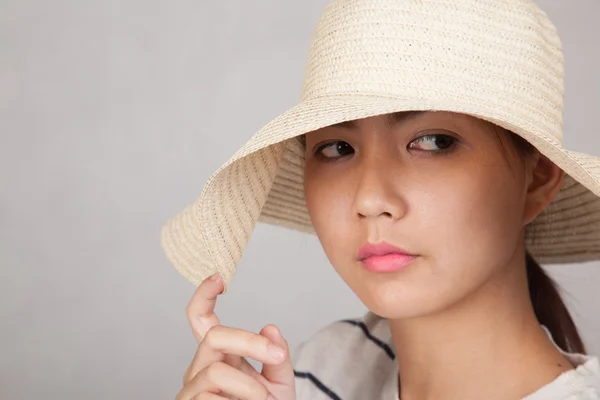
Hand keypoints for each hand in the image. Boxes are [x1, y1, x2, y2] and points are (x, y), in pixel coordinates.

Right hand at [176, 273, 295, 399]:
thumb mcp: (280, 386)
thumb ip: (276, 358)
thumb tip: (270, 328)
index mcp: (219, 357)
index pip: (202, 321)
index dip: (204, 297)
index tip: (219, 278)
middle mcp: (199, 369)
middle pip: (213, 336)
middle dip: (248, 343)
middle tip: (277, 359)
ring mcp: (191, 390)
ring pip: (216, 369)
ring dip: (249, 386)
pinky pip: (213, 394)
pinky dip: (242, 399)